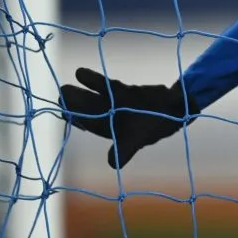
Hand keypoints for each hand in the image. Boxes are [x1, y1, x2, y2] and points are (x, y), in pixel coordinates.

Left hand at [59, 68, 193, 168]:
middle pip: (86, 110)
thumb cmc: (156, 126)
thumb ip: (125, 150)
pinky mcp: (123, 92)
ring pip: (92, 98)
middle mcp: (110, 119)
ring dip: (79, 93)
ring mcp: (116, 105)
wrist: (176, 109)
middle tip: (61, 93)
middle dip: (73, 104)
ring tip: (64, 87)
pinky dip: (93, 81)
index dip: (75, 118)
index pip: (88, 124)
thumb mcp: (139, 139)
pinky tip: (80, 73)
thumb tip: (113, 165)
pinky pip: (104, 86)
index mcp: (111, 132)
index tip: (64, 110)